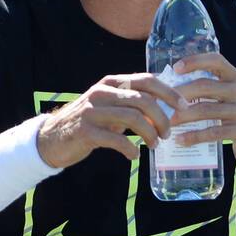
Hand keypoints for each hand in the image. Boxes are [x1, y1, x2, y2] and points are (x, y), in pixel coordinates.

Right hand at [36, 72, 182, 167]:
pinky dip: (131, 149)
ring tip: (154, 145)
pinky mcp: (86, 131)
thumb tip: (168, 106)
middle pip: (143, 100)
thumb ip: (134, 102)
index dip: (169, 92)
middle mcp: (102, 92)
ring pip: (133, 118)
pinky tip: (134, 155)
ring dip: (150, 134)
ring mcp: (93, 111)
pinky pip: (117, 140)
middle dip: (162, 118)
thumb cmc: (90, 122)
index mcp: (112, 82)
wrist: (52, 138)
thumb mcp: (112, 105)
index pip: (147, 80)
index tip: (184, 106)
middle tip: (167, 133)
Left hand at [168, 51, 235, 180]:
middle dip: (180, 94)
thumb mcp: (227, 97)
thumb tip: (166, 87)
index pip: (216, 61)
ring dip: (183, 116)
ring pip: (207, 110)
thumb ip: (207, 89)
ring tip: (166, 123)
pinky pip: (215, 132)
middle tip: (161, 103)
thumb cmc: (234, 116)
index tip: (175, 68)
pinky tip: (180, 140)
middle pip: (206, 86)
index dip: (195, 61)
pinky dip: (194, 136)